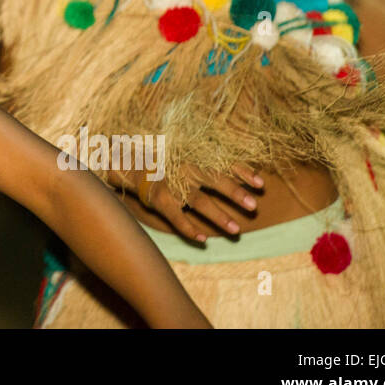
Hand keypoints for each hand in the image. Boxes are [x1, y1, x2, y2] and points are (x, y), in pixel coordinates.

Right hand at [110, 163, 262, 240]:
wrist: (122, 158)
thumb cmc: (158, 152)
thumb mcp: (180, 145)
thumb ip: (204, 153)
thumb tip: (235, 164)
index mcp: (191, 152)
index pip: (222, 161)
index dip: (243, 172)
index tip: (261, 184)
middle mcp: (184, 167)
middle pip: (214, 180)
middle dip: (235, 193)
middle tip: (254, 207)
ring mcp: (171, 184)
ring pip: (198, 201)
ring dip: (218, 216)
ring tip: (236, 230)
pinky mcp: (157, 198)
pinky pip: (175, 217)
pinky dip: (188, 229)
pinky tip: (202, 239)